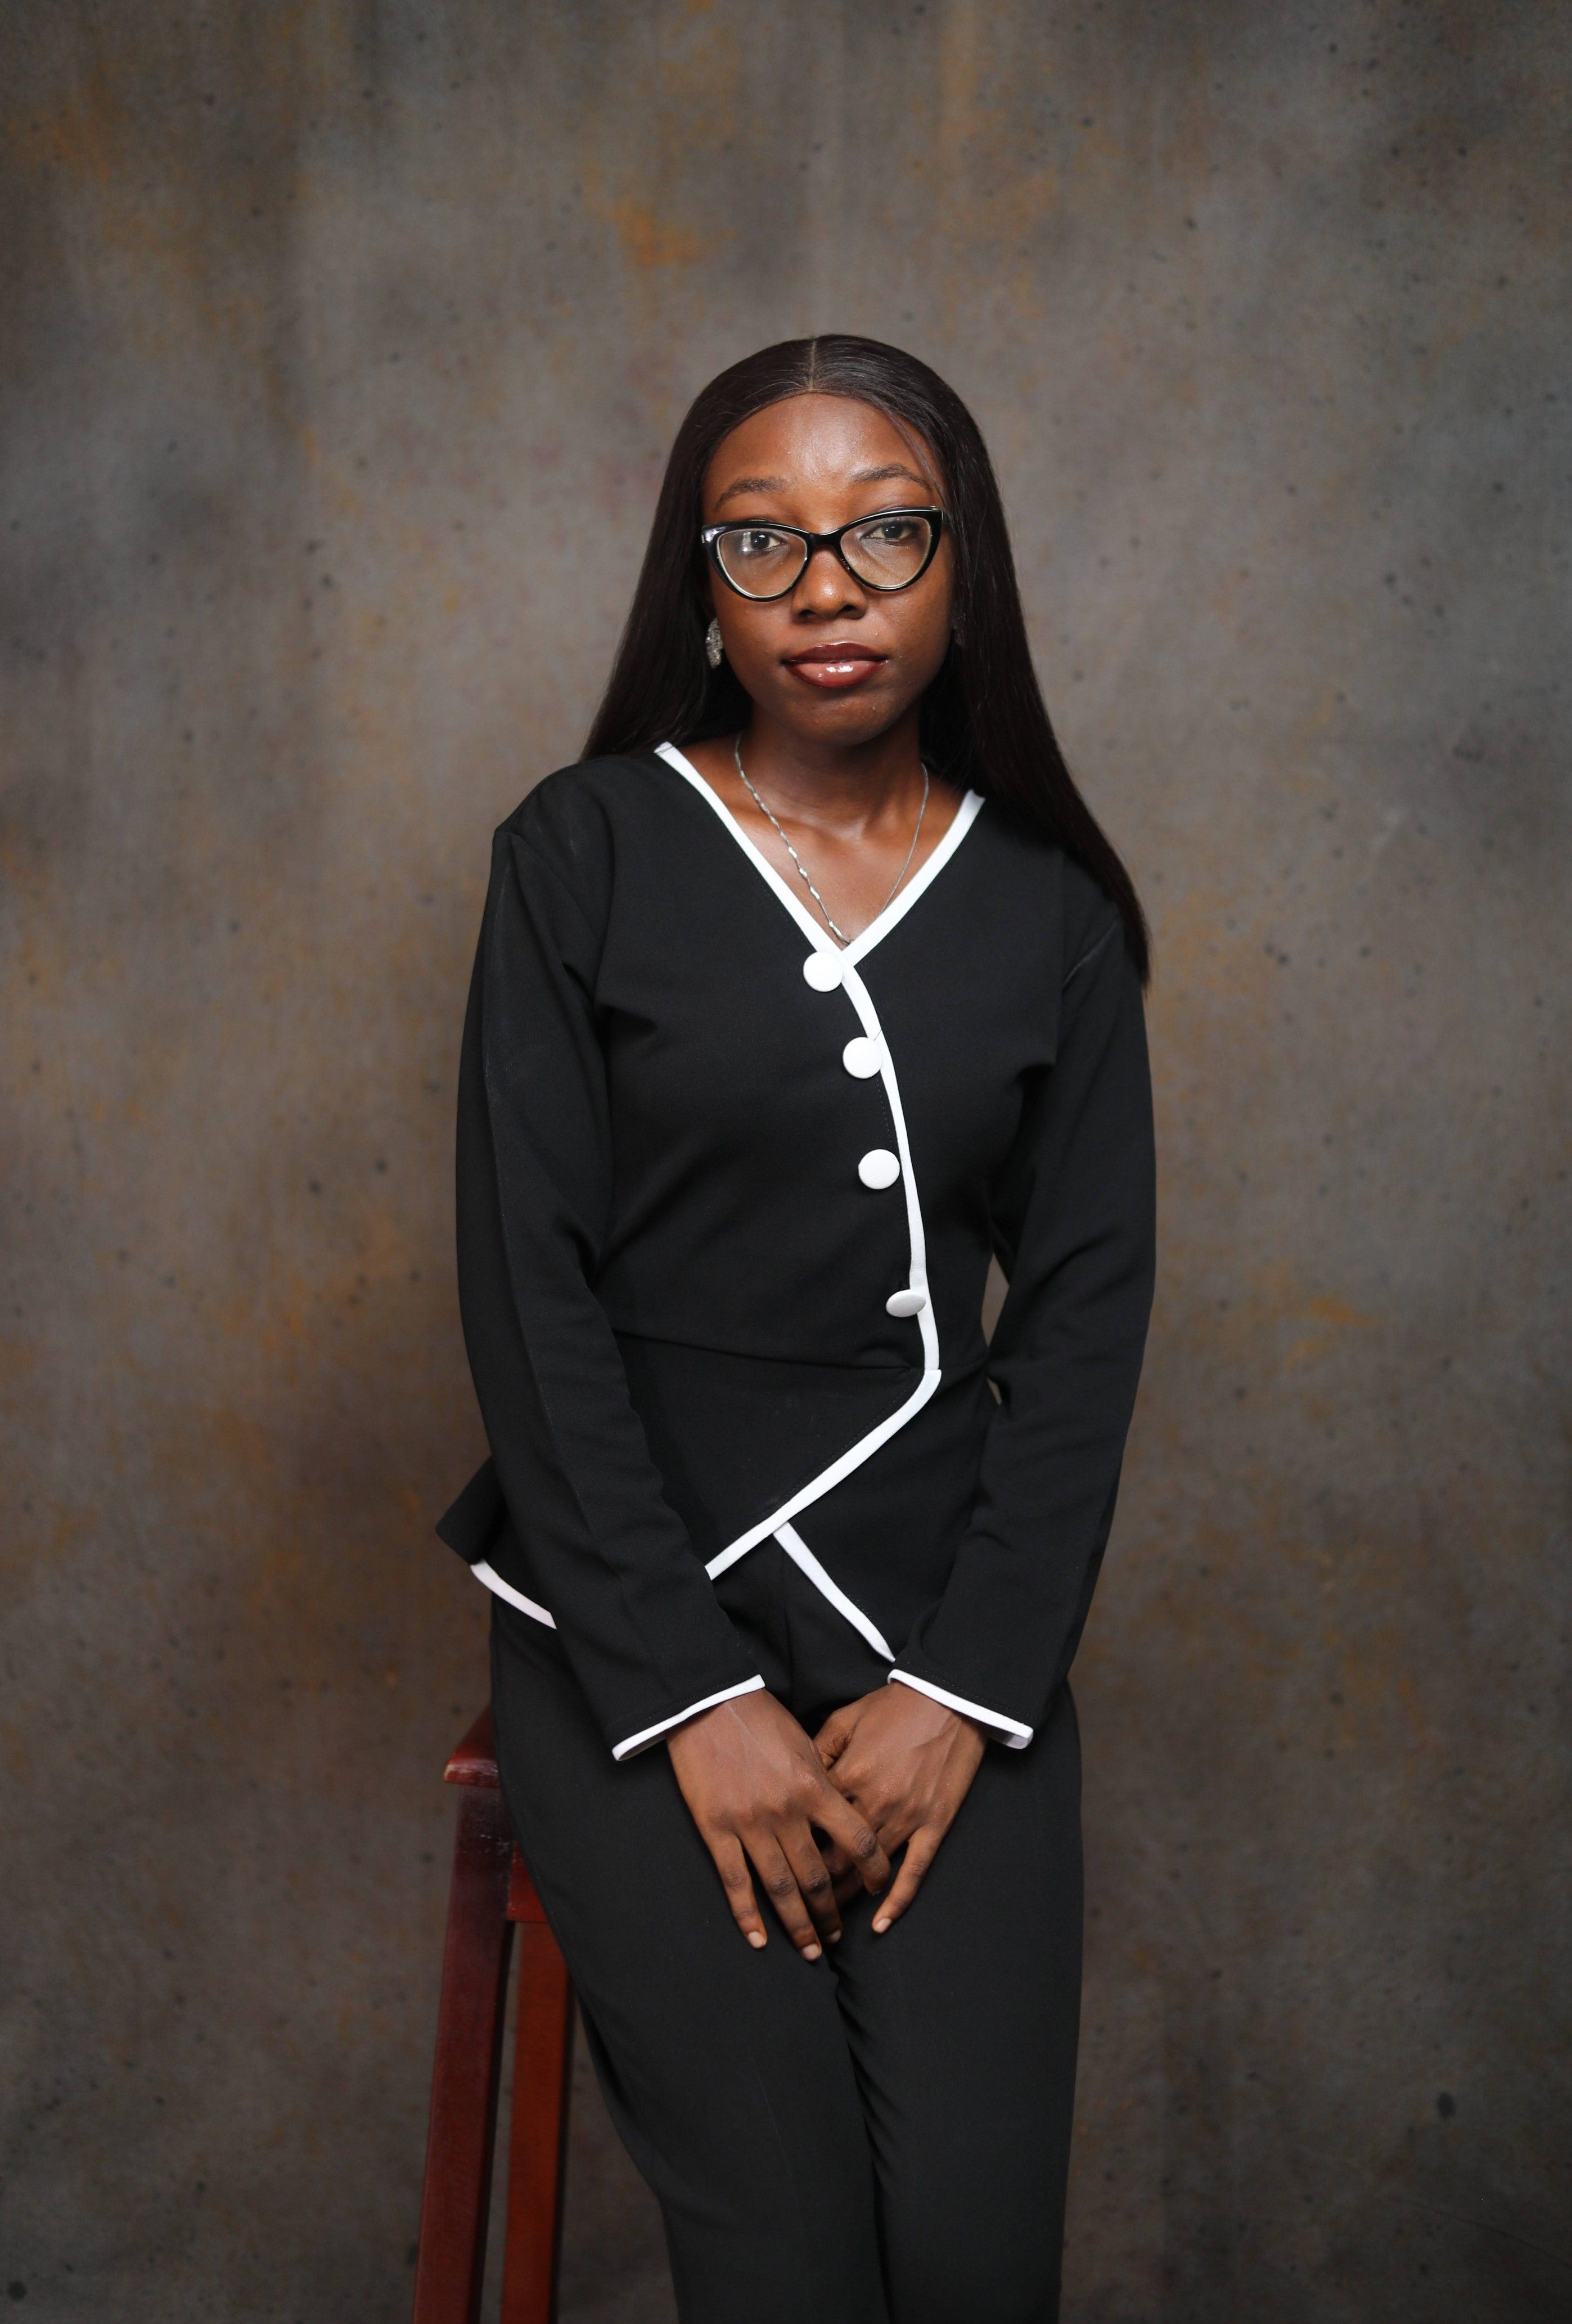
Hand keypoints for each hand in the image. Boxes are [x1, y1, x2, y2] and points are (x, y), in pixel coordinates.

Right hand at [667, 1689, 892, 1959]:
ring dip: (798, 1925)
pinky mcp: (716, 1828)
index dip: (873, 1870)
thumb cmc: (761, 1718)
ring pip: (781, 1888)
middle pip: (819, 1876)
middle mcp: (787, 1811)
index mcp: (815, 1787)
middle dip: (830, 1913)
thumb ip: (826, 1781)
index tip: (876, 1890)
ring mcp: (750, 1823)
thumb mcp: (806, 1742)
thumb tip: (844, 1814)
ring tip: (809, 1950)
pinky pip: (735, 1881)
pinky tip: (758, 1939)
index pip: (858, 1839)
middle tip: (836, 1938)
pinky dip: (747, 1915)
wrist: (710, 1702)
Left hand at [814, 1684, 985, 1932]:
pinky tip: (880, 1924)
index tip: (779, 1865)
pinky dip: (896, 1901)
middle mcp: (874, 1801)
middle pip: (835, 1857)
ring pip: (868, 1871)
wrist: (948, 1698)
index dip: (793, 1847)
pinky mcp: (934, 1824)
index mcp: (848, 1774)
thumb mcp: (846, 1718)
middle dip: (814, 1886)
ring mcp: (906, 1816)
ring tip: (828, 1921)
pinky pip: (914, 1871)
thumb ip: (817, 1750)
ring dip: (846, 1898)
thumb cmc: (894, 1706)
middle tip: (798, 1906)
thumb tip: (794, 1779)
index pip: (810, 1824)